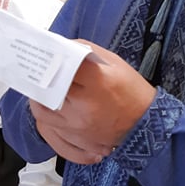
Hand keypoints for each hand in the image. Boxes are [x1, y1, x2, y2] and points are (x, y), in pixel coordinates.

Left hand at [30, 40, 156, 164]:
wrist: (145, 124)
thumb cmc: (131, 90)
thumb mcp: (114, 63)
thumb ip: (85, 52)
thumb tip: (61, 46)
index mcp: (96, 82)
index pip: (63, 65)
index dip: (53, 58)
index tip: (46, 52)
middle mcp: (83, 106)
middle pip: (49, 87)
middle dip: (42, 77)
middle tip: (38, 69)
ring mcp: (77, 126)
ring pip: (42, 110)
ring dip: (39, 98)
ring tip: (42, 89)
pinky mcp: (76, 139)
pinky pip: (50, 129)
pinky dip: (46, 117)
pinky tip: (49, 108)